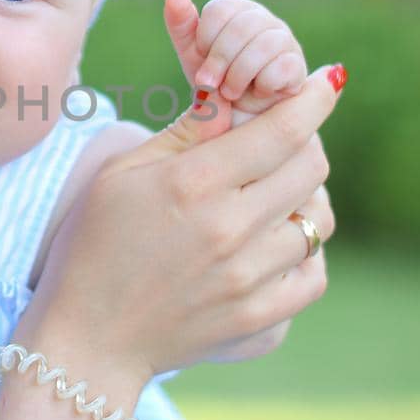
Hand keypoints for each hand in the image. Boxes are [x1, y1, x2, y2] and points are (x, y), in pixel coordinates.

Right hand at [20, 64, 342, 400]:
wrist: (89, 339)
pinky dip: (306, 256)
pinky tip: (278, 246)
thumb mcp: (121, 174)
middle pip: (312, 168)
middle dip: (306, 144)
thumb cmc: (95, 245)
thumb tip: (233, 97)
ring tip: (275, 198)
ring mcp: (247, 276)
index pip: (281, 130)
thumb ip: (184, 134)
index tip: (330, 80)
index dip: (315, 98)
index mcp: (193, 182)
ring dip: (305, 201)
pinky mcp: (257, 317)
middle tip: (285, 143)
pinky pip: (314, 275)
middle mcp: (229, 227)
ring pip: (318, 221)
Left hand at [164, 0, 307, 115]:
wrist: (238, 117)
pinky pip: (282, 67)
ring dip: (238, 75)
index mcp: (236, 9)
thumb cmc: (215, 79)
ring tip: (229, 92)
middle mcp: (263, 18)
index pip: (220, 9)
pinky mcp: (297, 65)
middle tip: (207, 83)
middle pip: (243, 27)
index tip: (201, 57)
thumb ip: (181, 24)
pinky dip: (262, 85)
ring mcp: (284, 40)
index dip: (205, 38)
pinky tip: (256, 92)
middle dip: (219, 60)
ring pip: (264, 45)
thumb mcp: (192, 53)